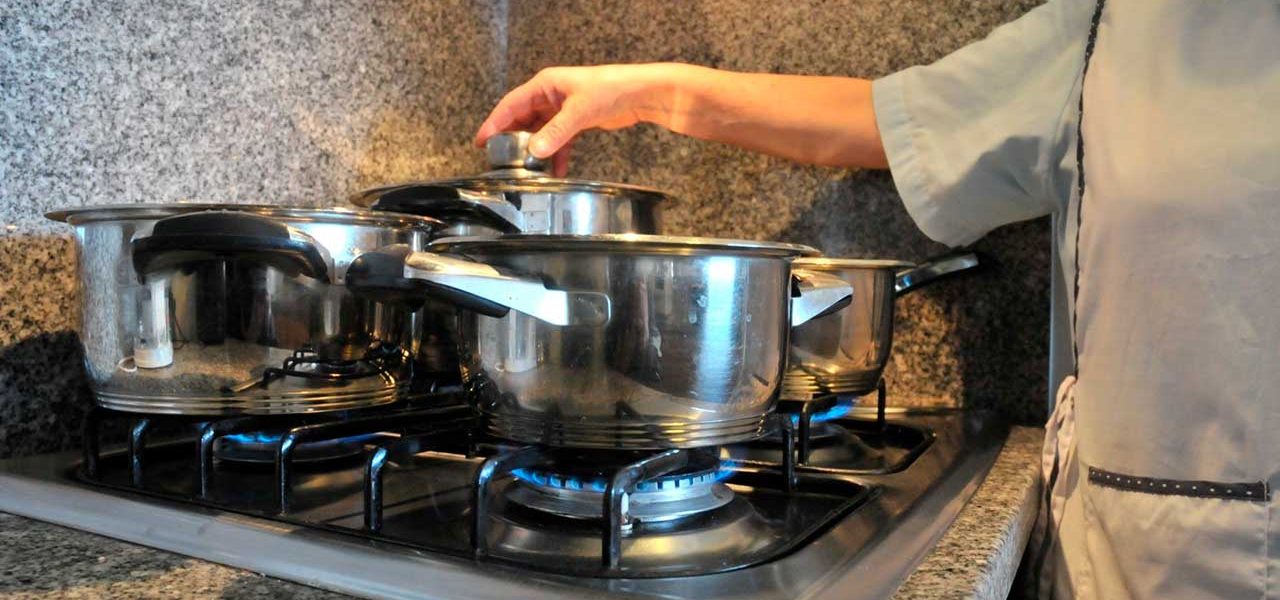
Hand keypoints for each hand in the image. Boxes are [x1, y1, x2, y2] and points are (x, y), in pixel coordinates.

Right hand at [474, 64, 683, 176]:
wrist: (640, 93)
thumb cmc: (611, 89)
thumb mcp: (579, 111)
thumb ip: (556, 133)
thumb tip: (534, 151)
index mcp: (545, 85)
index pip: (511, 104)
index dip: (495, 122)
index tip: (482, 141)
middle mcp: (550, 95)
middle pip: (523, 119)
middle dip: (512, 139)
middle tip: (500, 159)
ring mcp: (562, 109)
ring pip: (540, 131)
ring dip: (534, 149)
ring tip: (524, 169)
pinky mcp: (576, 121)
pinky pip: (558, 139)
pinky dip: (555, 154)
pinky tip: (554, 170)